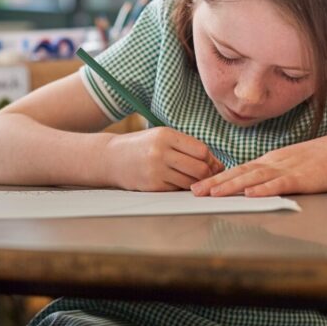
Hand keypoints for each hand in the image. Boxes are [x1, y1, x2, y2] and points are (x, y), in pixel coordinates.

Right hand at [106, 127, 224, 190]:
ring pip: (191, 182)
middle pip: (199, 168)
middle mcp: (160, 152)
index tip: (211, 162)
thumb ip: (186, 146)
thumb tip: (216, 163)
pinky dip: (181, 187)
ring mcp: (155, 170)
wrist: (110, 158)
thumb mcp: (161, 136)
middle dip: (207, 173)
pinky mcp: (152, 186)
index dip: (210, 159)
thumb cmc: (141, 146)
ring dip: (196, 183)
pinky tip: (176, 181)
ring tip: (191, 178)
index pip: (201, 150)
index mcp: (165, 136)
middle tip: (206, 174)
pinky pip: (177, 189)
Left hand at [191, 133, 326, 196]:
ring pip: (254, 177)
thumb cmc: (321, 160)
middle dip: (215, 182)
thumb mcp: (291, 166)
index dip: (217, 177)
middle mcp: (273, 163)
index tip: (198, 185)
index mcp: (270, 161)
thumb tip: (252, 187)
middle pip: (239, 172)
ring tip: (212, 193)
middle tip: (194, 191)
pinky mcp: (303, 178)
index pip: (238, 169)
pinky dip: (264, 189)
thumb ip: (272, 175)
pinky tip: (250, 194)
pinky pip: (280, 184)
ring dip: (231, 185)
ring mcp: (287, 169)